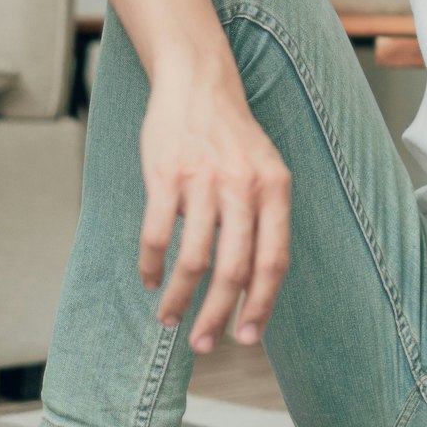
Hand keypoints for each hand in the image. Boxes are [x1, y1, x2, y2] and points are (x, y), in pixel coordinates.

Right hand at [137, 65, 291, 352]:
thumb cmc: (232, 136)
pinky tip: (151, 280)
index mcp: (275, 188)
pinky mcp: (166, 175)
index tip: (247, 337)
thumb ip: (264, 219)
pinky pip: (158, 234)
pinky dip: (152, 266)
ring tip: (171, 319)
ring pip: (194, 260)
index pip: (274, 261)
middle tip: (203, 344)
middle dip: (218, 317)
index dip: (262, 305)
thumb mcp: (265, 171)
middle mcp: (243, 186)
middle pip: (234, 270)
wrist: (198, 82)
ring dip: (179, 299)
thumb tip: (257, 284)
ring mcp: (203, 180)